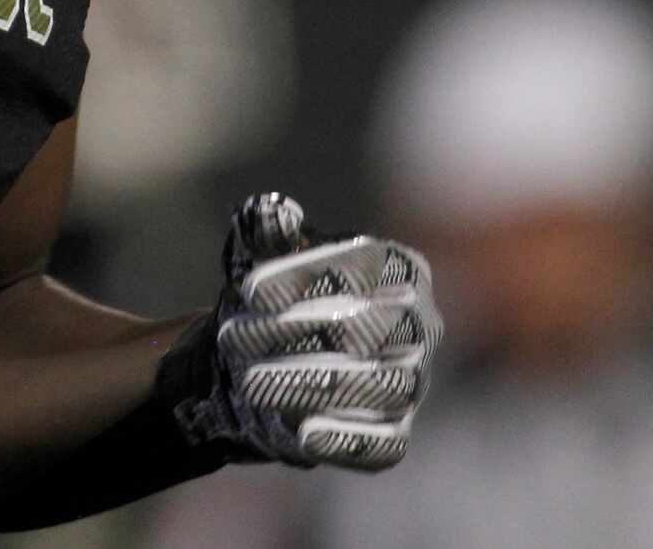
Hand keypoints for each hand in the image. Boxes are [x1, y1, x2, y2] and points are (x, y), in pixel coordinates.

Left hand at [166, 192, 441, 471]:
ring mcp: (412, 382)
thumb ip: (264, 227)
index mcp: (397, 269)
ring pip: (370, 384)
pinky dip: (341, 438)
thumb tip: (274, 210)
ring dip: (302, 381)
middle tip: (234, 337)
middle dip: (293, 329)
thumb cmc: (270, 294)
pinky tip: (303, 431)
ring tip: (247, 378)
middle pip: (364, 325)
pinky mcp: (394, 434)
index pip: (362, 264)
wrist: (261, 360)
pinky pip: (379, 443)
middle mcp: (418, 325)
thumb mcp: (259, 254)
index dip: (304, 274)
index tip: (250, 289)